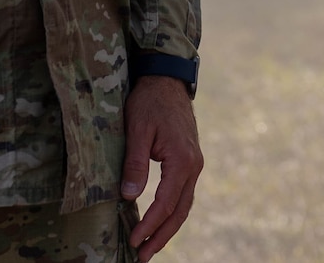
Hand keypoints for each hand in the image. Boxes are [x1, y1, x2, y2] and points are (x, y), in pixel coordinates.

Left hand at [122, 75, 202, 261]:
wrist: (167, 79)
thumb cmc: (149, 101)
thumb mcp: (137, 129)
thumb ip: (135, 163)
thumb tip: (129, 197)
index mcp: (183, 160)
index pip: (165, 203)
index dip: (149, 225)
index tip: (133, 241)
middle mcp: (194, 165)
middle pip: (180, 211)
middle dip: (161, 236)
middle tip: (142, 256)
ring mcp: (195, 163)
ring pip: (184, 205)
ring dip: (168, 228)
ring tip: (150, 247)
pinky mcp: (190, 161)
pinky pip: (183, 194)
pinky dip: (172, 213)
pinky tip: (159, 222)